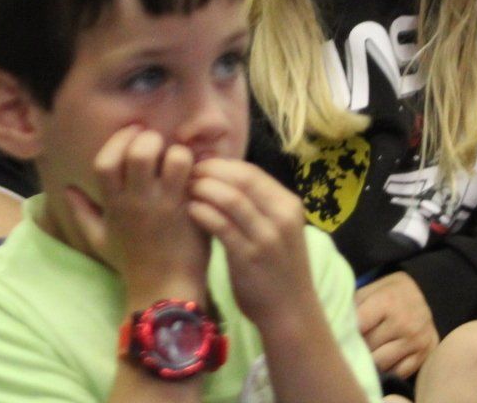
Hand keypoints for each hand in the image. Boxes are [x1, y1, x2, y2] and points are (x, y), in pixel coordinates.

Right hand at [63, 124, 208, 303]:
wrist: (163, 291)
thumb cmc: (131, 264)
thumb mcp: (99, 239)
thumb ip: (82, 213)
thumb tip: (67, 189)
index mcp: (114, 204)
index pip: (106, 161)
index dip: (118, 141)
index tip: (132, 135)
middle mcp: (138, 201)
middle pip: (140, 153)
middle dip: (149, 138)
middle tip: (157, 143)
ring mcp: (167, 205)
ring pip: (175, 159)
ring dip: (178, 152)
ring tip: (178, 158)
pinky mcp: (191, 211)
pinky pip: (196, 178)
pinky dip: (197, 168)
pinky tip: (195, 172)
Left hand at [185, 159, 315, 332]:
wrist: (290, 312)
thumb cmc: (278, 268)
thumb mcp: (277, 229)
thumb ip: (256, 205)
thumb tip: (220, 176)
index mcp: (289, 205)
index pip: (251, 171)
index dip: (221, 164)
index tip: (199, 165)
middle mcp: (282, 216)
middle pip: (241, 179)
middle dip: (210, 172)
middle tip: (186, 173)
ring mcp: (267, 237)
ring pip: (230, 198)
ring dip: (203, 189)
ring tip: (185, 189)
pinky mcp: (250, 257)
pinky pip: (221, 225)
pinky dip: (202, 212)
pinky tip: (189, 210)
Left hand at [353, 271, 438, 381]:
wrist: (424, 295)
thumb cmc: (391, 293)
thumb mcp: (372, 288)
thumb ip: (354, 304)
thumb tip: (338, 324)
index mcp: (387, 301)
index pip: (358, 326)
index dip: (347, 331)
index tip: (342, 334)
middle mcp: (404, 322)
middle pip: (369, 345)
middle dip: (359, 346)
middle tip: (354, 344)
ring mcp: (417, 340)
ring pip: (382, 362)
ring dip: (371, 360)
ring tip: (366, 353)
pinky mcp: (425, 354)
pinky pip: (399, 372)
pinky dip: (388, 370)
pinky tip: (383, 361)